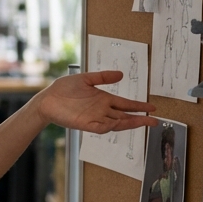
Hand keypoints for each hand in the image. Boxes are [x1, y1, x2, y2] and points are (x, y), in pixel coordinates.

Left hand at [34, 71, 156, 133]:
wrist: (47, 99)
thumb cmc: (64, 89)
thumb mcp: (86, 79)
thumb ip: (103, 77)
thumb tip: (120, 74)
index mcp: (103, 99)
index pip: (125, 104)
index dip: (139, 106)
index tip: (152, 108)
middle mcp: (101, 110)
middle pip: (125, 116)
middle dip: (140, 118)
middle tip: (155, 121)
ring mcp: (94, 118)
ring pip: (116, 123)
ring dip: (129, 123)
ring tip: (143, 122)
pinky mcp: (85, 124)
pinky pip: (100, 127)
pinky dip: (110, 127)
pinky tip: (118, 124)